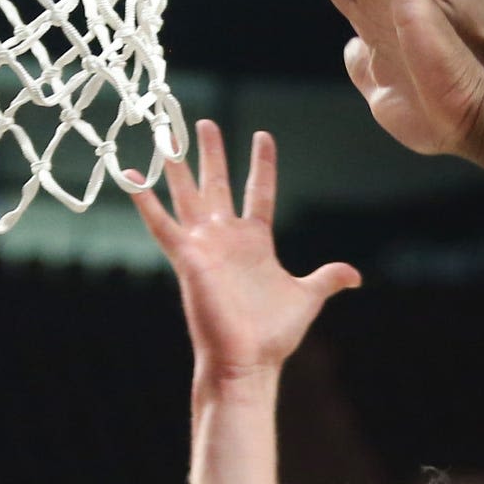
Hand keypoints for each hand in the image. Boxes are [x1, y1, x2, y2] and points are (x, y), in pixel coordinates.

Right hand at [130, 120, 359, 386]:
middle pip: (218, 184)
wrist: (248, 360)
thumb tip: (354, 276)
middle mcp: (226, 237)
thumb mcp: (307, 297)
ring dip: (177, 165)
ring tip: (167, 133)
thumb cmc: (273, 334)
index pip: (259, 192)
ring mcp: (204, 245)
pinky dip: (143, 199)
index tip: (263, 135)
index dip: (262, 164)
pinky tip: (129, 173)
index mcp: (255, 242)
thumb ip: (327, 278)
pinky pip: (160, 223)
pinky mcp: (186, 257)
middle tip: (203, 122)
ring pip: (188, 194)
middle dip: (212, 153)